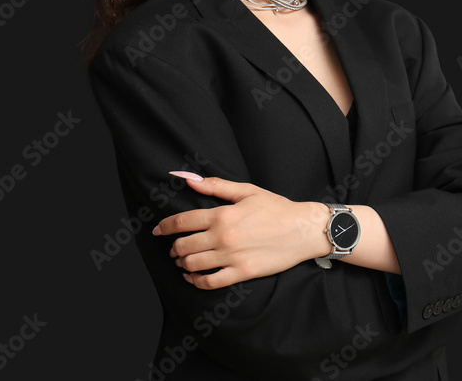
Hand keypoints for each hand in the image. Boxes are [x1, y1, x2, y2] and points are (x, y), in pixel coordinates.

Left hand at [153, 174, 329, 288]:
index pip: (182, 222)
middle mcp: (223, 236)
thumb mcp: (247, 191)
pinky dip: (196, 282)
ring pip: (193, 264)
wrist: (303, 229)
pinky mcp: (242, 272)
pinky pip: (211, 282)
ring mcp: (232, 256)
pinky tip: (193, 278)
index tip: (158, 230)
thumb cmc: (277, 208)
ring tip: (183, 261)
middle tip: (174, 248)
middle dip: (174, 247)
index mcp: (222, 214)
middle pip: (183, 245)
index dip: (164, 227)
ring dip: (183, 264)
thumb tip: (188, 179)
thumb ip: (216, 186)